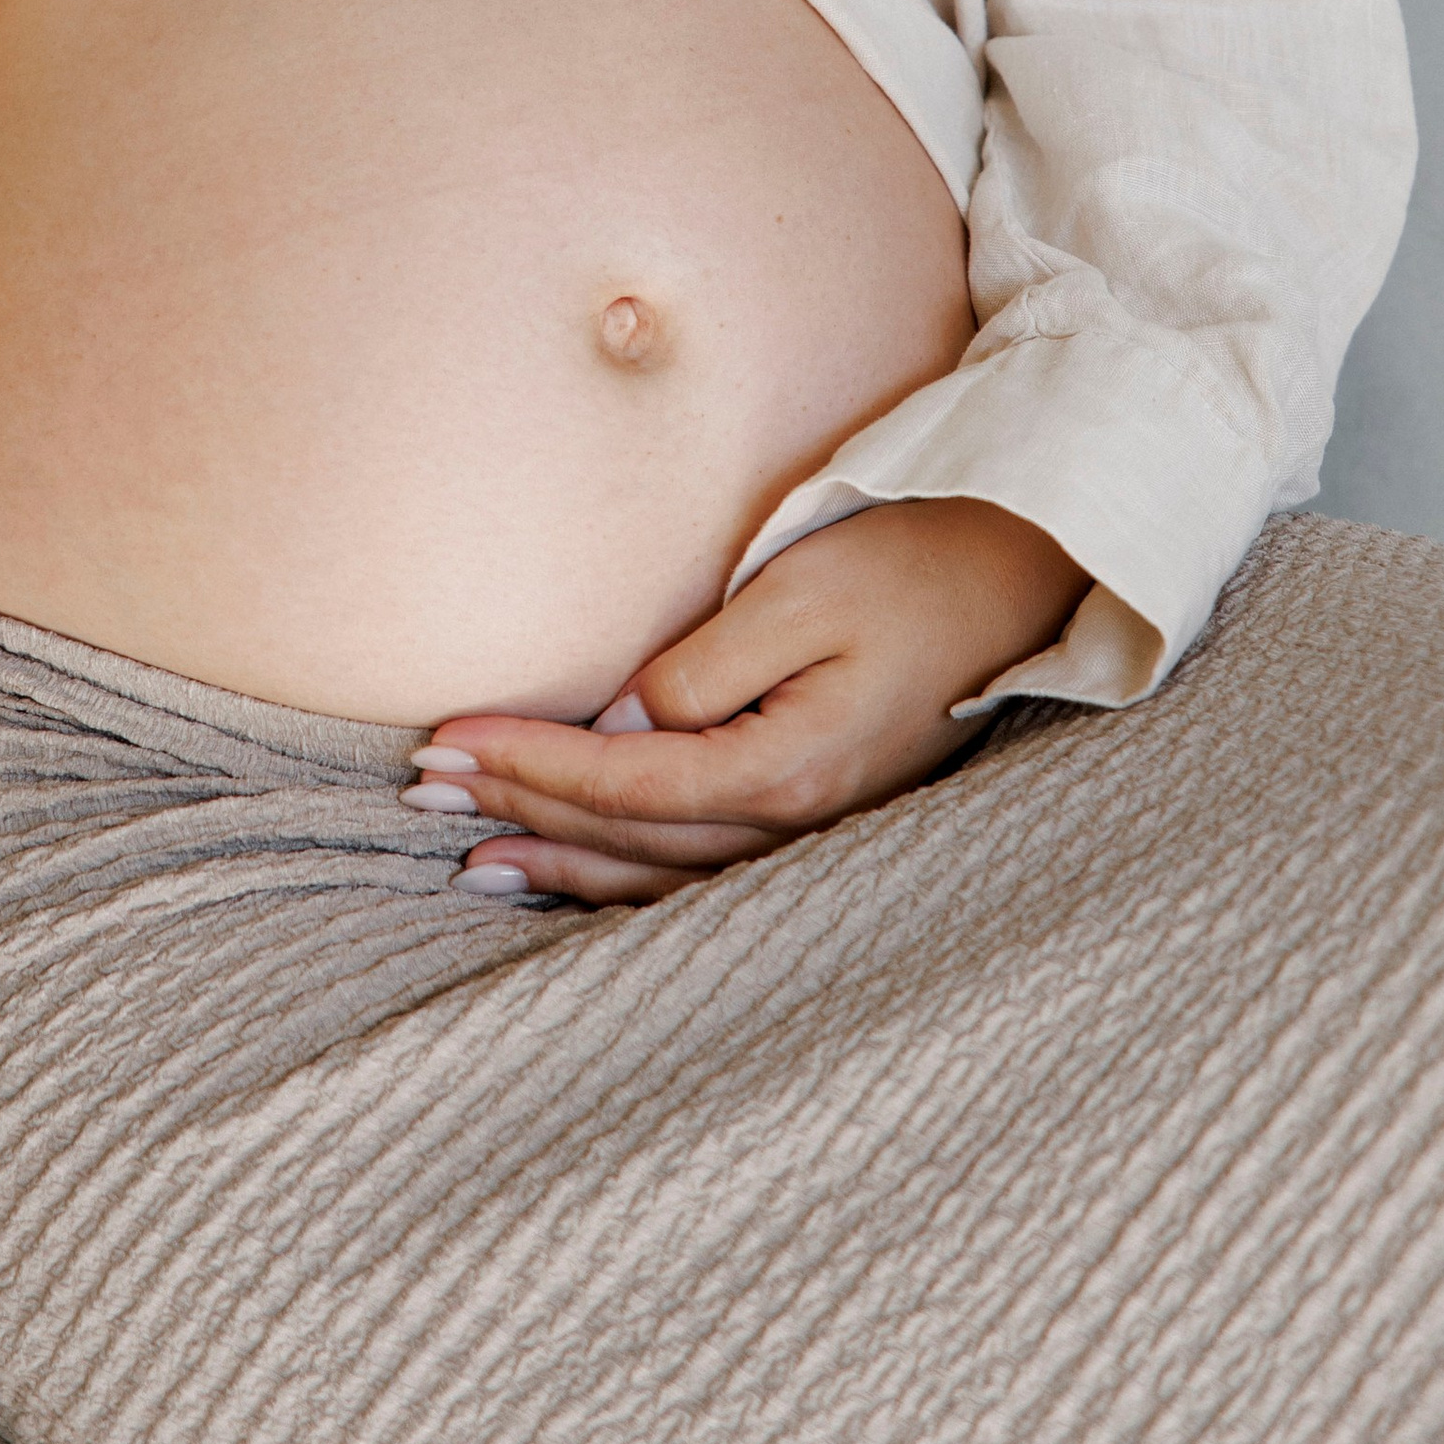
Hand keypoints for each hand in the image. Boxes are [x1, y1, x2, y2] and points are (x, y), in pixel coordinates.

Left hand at [412, 498, 1087, 905]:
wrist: (1021, 578)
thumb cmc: (912, 563)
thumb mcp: (802, 589)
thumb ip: (703, 664)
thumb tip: (620, 720)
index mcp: (792, 766)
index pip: (626, 783)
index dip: (528, 765)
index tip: (445, 741)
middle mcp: (801, 821)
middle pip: (630, 839)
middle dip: (521, 813)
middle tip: (422, 790)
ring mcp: (816, 833)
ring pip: (661, 875)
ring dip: (561, 863)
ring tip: (471, 857)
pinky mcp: (821, 818)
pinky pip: (702, 875)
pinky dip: (625, 881)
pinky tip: (571, 879)